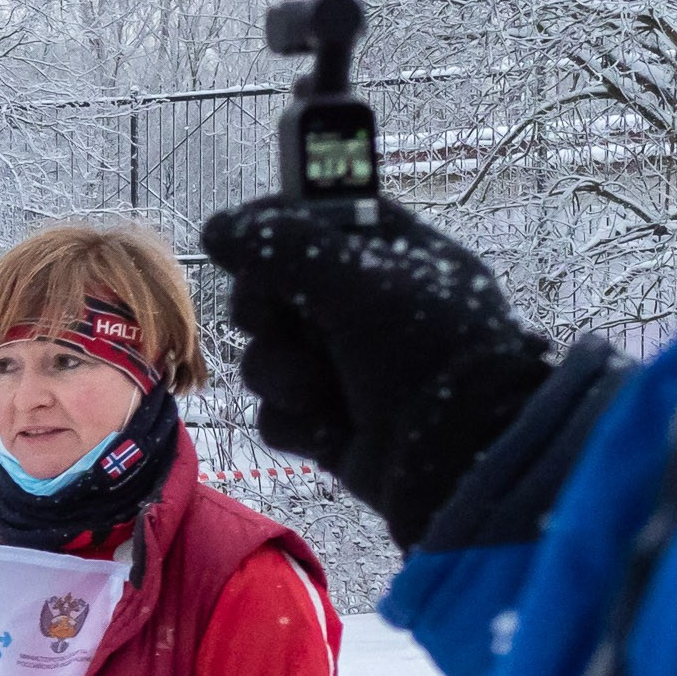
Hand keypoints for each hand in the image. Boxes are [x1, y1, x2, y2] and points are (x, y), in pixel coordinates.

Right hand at [199, 194, 551, 547]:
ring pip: (265, 357)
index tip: (237, 239)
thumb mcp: (357, 283)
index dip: (270, 225)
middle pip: (269, 291)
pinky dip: (299, 423)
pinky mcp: (327, 421)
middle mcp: (361, 306)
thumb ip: (282, 247)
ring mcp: (341, 367)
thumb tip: (216, 229)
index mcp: (388, 253)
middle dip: (266, 315)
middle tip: (278, 322)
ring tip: (324, 393)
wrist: (460, 458)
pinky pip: (276, 413)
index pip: (314, 217)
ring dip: (285, 377)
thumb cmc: (425, 354)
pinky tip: (334, 431)